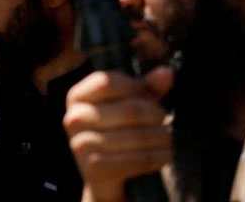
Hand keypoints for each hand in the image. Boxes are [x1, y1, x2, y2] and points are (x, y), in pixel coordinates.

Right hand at [63, 67, 173, 201]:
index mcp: (77, 96)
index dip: (136, 87)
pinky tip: (165, 154)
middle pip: (129, 110)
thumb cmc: (115, 129)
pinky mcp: (95, 167)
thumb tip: (167, 72)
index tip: (151, 97)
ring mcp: (81, 143)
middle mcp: (74, 118)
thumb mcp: (126, 103)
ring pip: (137, 136)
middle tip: (166, 119)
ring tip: (170, 137)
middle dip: (156, 114)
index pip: (109, 82)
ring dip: (162, 137)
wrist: (100, 171)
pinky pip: (137, 159)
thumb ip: (145, 87)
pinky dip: (158, 157)